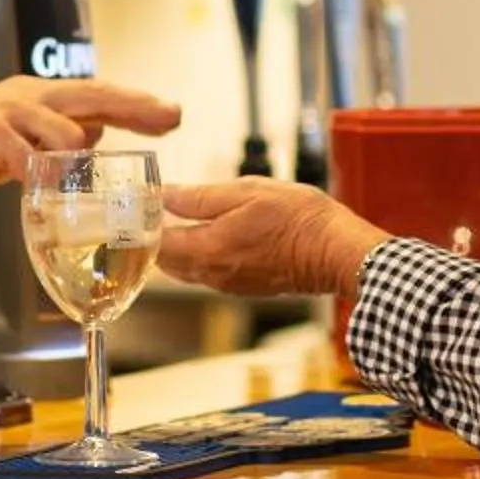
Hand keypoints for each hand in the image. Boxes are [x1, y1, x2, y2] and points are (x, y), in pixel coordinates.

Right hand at [0, 78, 182, 200]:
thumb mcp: (18, 140)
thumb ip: (54, 137)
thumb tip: (93, 134)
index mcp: (36, 95)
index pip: (96, 93)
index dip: (134, 103)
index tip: (170, 113)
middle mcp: (28, 95)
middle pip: (95, 95)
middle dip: (137, 107)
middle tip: (173, 116)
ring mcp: (10, 112)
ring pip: (69, 133)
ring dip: (79, 161)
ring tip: (72, 182)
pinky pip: (35, 161)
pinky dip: (46, 178)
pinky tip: (47, 190)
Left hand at [158, 180, 387, 300]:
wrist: (336, 251)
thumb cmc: (298, 219)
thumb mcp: (247, 192)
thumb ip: (200, 197)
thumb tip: (165, 195)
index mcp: (208, 250)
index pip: (157, 245)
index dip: (145, 224)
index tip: (143, 205)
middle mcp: (213, 274)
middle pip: (167, 263)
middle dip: (157, 239)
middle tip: (157, 210)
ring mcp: (229, 284)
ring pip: (187, 269)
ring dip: (179, 248)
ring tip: (181, 218)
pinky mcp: (245, 286)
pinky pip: (210, 273)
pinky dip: (201, 256)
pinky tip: (213, 234)